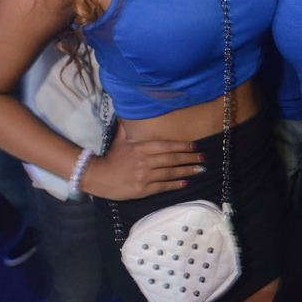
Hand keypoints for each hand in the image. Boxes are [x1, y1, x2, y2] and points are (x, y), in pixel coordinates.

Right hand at [82, 123, 205, 199]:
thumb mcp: (120, 140)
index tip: (196, 147)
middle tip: (204, 158)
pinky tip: (186, 182)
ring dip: (187, 171)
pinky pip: (163, 186)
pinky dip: (176, 184)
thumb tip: (129, 111)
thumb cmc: (112, 158)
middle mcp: (145, 161)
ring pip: (170, 173)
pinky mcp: (142, 189)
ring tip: (200, 170)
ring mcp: (144, 176)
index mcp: (141, 147)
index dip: (183, 146)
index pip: (167, 145)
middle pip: (172, 159)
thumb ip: (128, 127)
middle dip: (190, 158)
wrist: (97, 177)